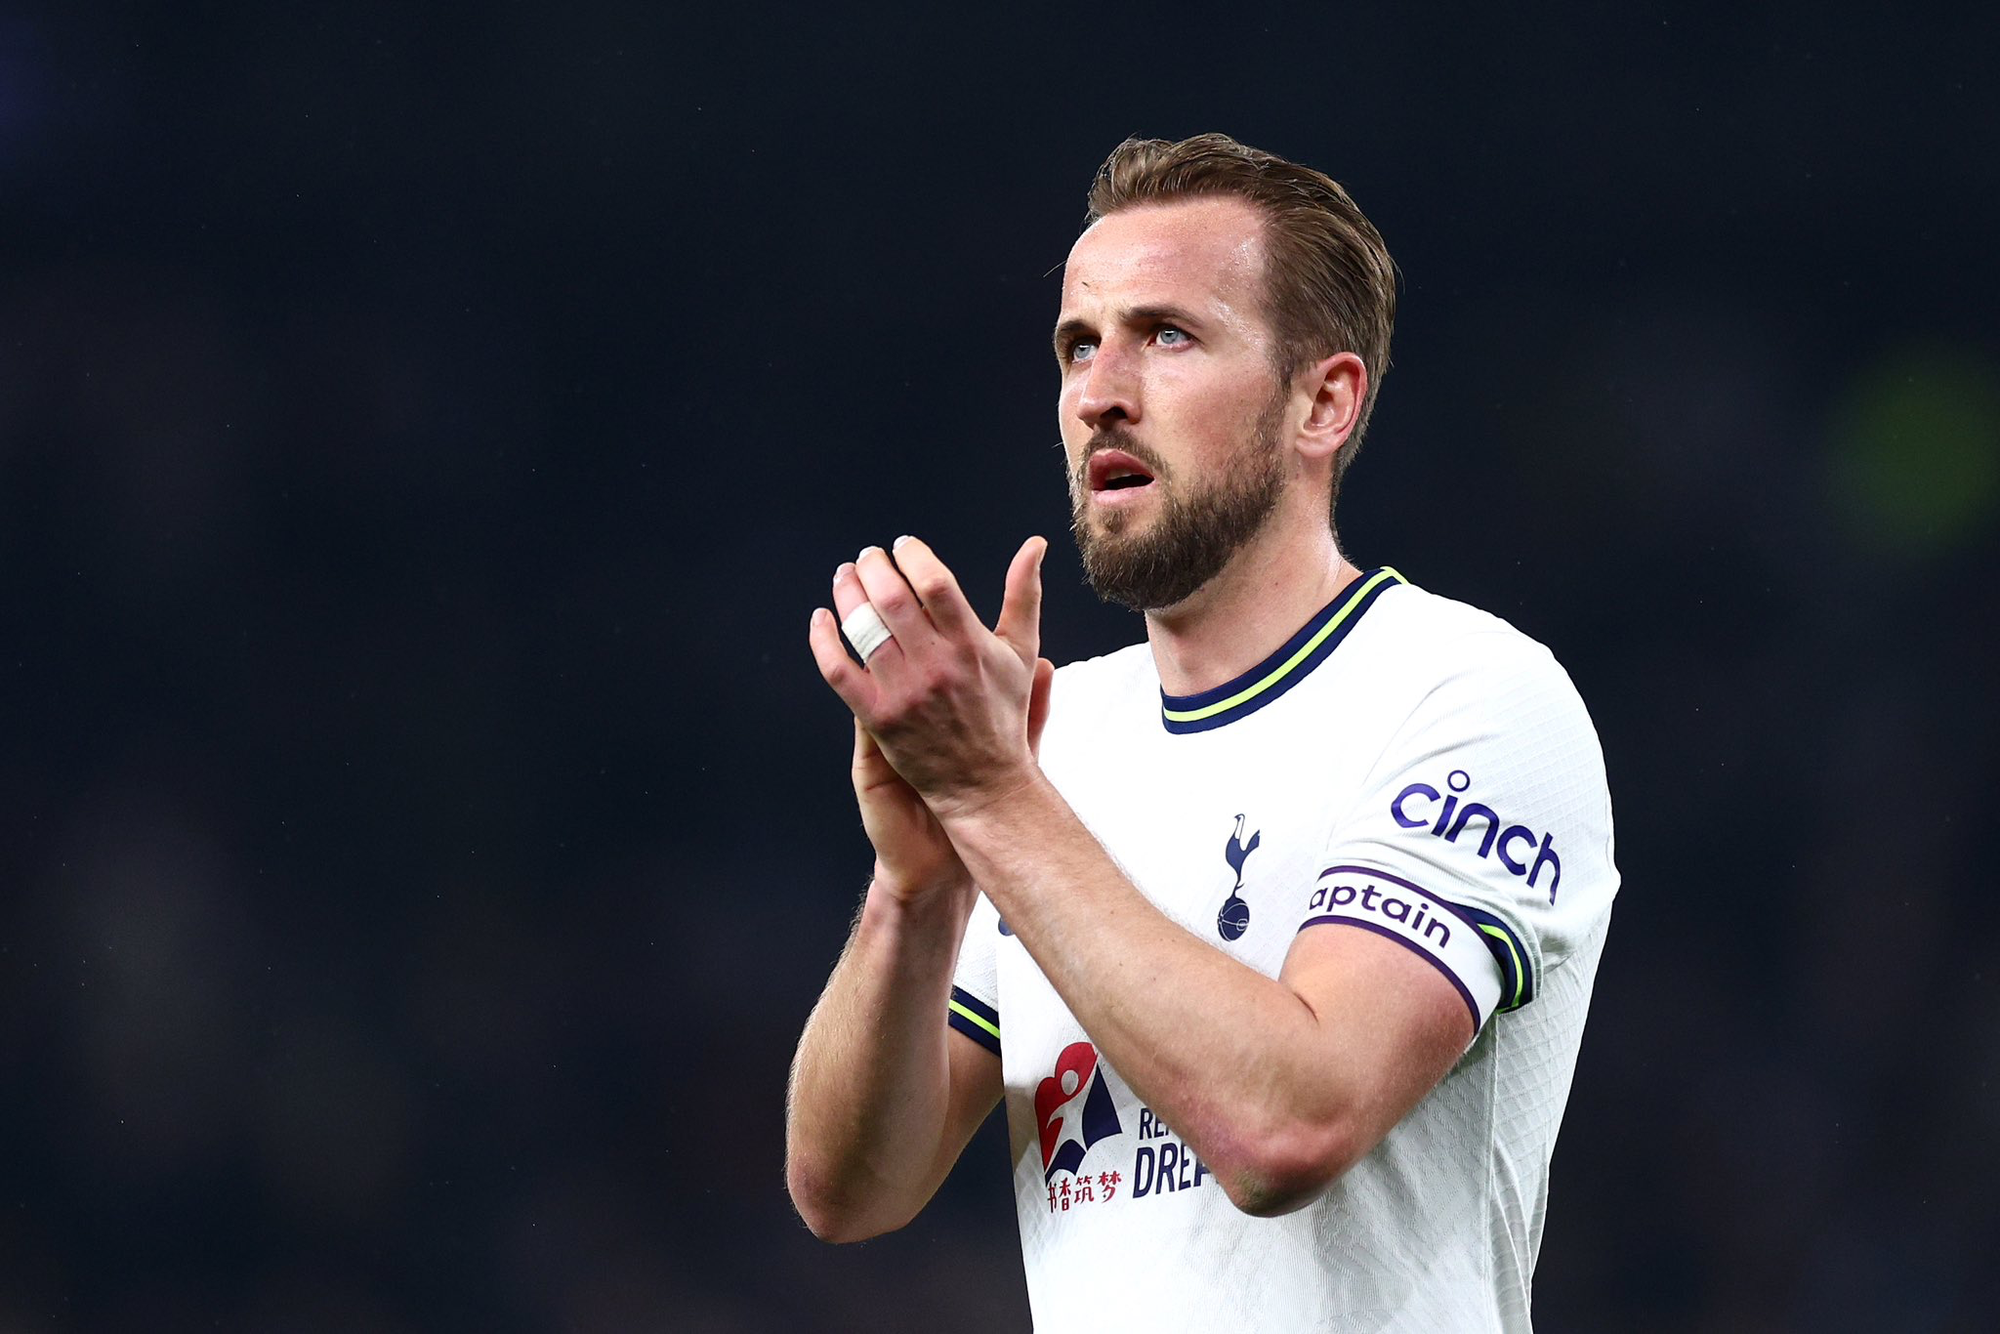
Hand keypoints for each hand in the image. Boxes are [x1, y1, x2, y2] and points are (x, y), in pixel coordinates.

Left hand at [811, 536, 1053, 830]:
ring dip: (847, 593)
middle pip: (890, 599)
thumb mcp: (1021, 651)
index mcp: (970, 644)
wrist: (984, 784)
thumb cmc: (1003, 714)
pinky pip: (838, 670)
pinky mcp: (878, 718)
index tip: (904, 546)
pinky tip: (821, 619)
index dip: (912, 555)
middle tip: (869, 556)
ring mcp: (903, 692)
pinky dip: (823, 640)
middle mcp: (935, 666)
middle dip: (873, 567)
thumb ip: (1023, 595)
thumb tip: (1034, 544)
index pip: (933, 582)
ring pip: (862, 629)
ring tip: (845, 576)